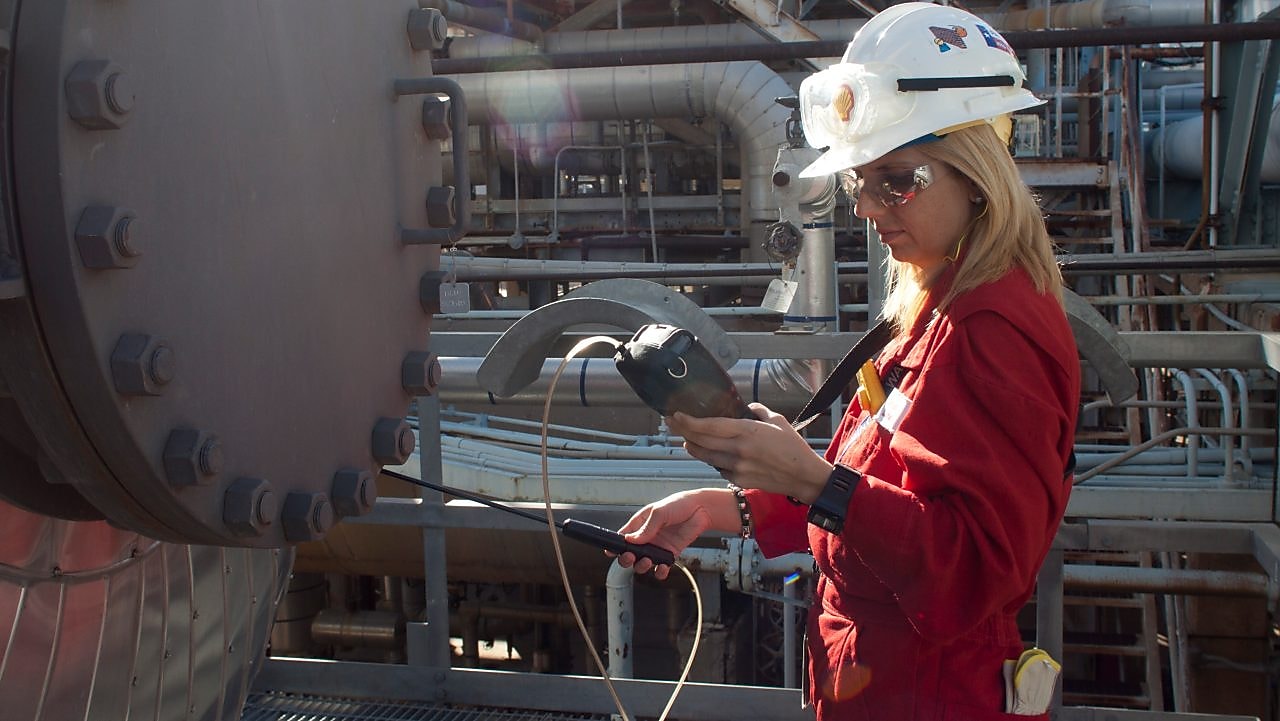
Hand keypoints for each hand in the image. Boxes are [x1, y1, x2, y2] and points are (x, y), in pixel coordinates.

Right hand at [614, 488, 737, 579]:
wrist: (701, 510)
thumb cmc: (679, 504)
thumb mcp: (659, 512)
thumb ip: (646, 528)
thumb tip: (632, 540)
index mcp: (640, 523)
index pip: (623, 536)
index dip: (615, 545)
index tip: (611, 551)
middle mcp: (647, 537)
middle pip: (629, 553)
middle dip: (626, 558)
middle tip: (630, 557)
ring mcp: (658, 546)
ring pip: (643, 562)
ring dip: (642, 566)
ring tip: (647, 561)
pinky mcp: (670, 554)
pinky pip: (661, 567)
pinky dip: (660, 571)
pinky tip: (662, 568)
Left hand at [667, 403, 830, 503]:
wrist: (803, 477)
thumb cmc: (794, 448)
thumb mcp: (778, 421)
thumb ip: (758, 411)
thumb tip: (746, 407)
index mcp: (747, 431)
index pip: (710, 426)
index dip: (689, 421)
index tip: (676, 415)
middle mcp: (738, 450)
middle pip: (701, 441)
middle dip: (683, 431)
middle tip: (672, 423)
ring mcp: (737, 467)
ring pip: (705, 456)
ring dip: (693, 447)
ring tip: (686, 439)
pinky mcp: (739, 479)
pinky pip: (718, 467)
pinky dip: (712, 460)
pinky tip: (711, 454)